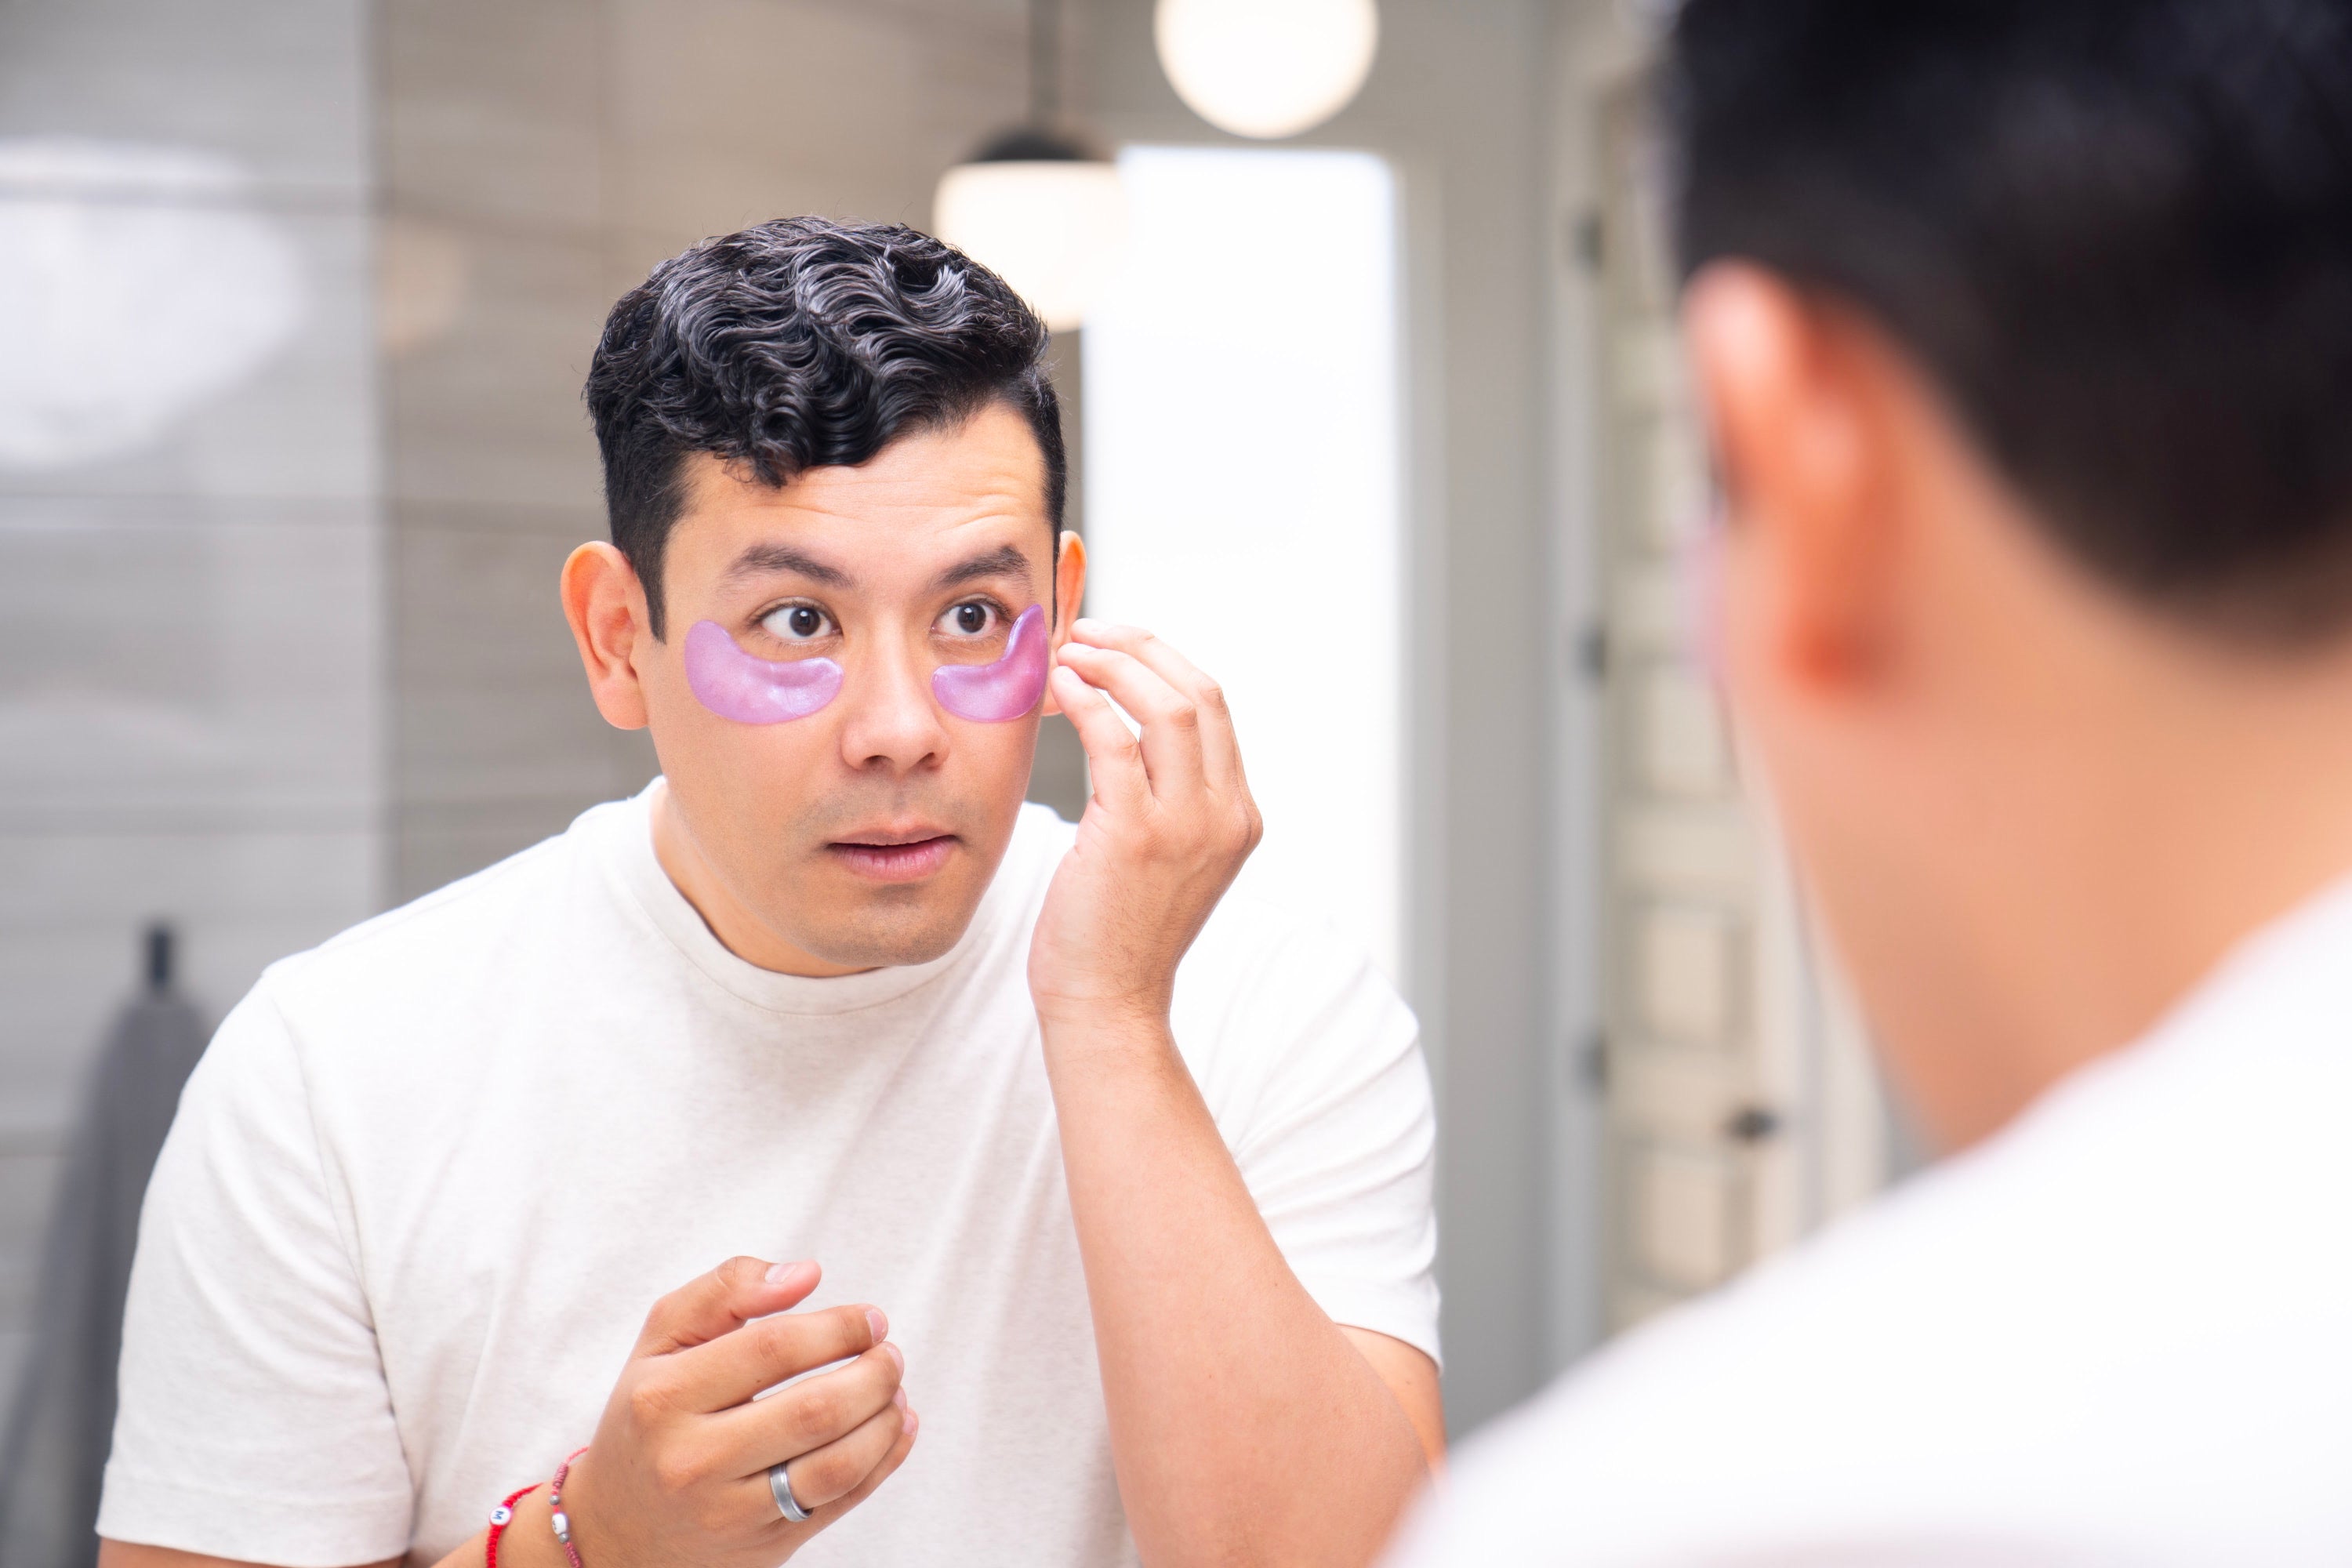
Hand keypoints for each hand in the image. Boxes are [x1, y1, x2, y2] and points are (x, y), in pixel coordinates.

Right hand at [561, 1257, 914, 1567]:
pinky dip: (883, 1461)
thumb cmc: (652, 1414)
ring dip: (885, 1419)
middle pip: (814, 1410)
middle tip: (890, 1353)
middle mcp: (693, 1460)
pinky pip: (841, 1503)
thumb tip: (807, 1273)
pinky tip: (896, 1427)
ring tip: (895, 1389)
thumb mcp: (663, 1340)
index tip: (871, 1318)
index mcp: (665, 1397)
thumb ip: (726, 1289)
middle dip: (873, 1373)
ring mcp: (729, 1512)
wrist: (619, 1528)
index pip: (774, 1349)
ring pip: (837, 1464)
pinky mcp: (764, 1546)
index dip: (838, 1327)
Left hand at [1031, 621, 1262, 1030]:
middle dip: (1141, 647)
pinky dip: (1086, 700)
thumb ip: (1167, 797)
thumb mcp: (1166, 856)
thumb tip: (1127, 725)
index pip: (1214, 709)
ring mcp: (1186, 826)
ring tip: (1069, 649)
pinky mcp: (1135, 836)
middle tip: (1089, 631)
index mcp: (1239, 816)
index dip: (1163, 661)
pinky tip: (1058, 687)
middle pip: (1198, 693)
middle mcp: (1226, 816)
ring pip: (1166, 706)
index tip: (1117, 644)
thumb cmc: (1120, 931)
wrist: (1109, 1003)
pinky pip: (1114, 741)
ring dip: (1113, 664)